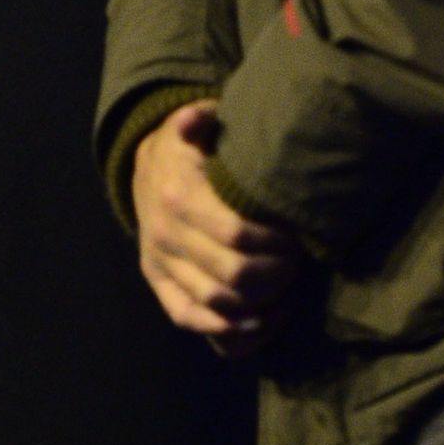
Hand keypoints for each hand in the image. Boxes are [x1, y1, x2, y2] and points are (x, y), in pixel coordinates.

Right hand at [132, 100, 300, 350]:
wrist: (146, 168)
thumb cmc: (185, 148)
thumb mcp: (191, 125)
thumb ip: (197, 118)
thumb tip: (200, 116)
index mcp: (178, 196)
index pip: (235, 234)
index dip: (273, 242)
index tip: (296, 236)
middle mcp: (164, 235)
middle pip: (232, 274)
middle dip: (275, 272)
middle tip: (297, 261)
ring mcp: (159, 262)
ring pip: (216, 302)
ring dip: (259, 302)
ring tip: (287, 289)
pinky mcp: (157, 282)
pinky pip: (188, 318)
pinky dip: (226, 329)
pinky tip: (260, 320)